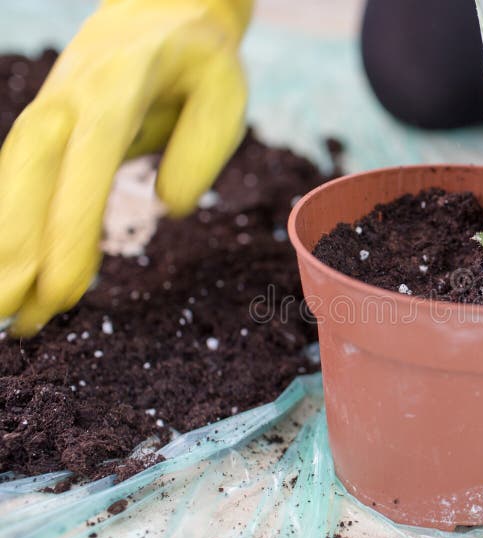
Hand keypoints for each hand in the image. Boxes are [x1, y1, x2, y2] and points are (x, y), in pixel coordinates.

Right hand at [0, 0, 252, 334]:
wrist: (164, 6)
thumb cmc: (201, 57)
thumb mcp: (224, 92)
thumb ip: (201, 147)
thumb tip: (169, 207)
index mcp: (115, 90)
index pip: (85, 171)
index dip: (69, 235)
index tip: (62, 293)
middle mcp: (67, 102)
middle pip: (28, 182)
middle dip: (17, 255)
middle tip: (14, 323)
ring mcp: (49, 112)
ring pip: (12, 184)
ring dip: (4, 249)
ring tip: (4, 314)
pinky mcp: (46, 126)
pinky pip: (18, 180)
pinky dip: (10, 227)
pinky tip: (9, 270)